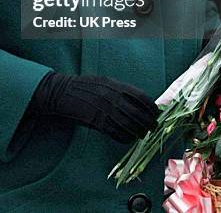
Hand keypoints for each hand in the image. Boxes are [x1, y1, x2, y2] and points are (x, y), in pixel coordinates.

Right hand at [31, 72, 159, 143]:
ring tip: (143, 135)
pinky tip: (129, 138)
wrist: (64, 92)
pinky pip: (116, 133)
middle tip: (153, 127)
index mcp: (116, 86)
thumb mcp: (105, 82)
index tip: (156, 112)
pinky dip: (125, 138)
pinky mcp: (97, 123)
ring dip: (138, 132)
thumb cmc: (85, 86)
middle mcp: (112, 98)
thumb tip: (139, 101)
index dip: (151, 107)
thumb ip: (121, 90)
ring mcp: (105, 111)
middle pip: (137, 114)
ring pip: (128, 126)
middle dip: (148, 122)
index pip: (141, 98)